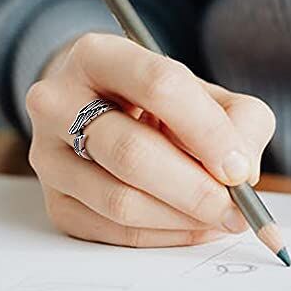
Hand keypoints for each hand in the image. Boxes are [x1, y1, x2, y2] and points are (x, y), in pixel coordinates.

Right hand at [26, 33, 274, 247]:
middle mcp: (58, 101)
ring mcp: (48, 155)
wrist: (105, 113)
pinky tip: (192, 225)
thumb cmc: (160, 103)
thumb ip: (239, 120)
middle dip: (195, 189)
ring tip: (219, 218)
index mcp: (99, 55)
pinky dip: (164, 236)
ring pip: (120, 200)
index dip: (207, 131)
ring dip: (182, 218)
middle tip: (235, 209)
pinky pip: (114, 231)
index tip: (239, 169)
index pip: (159, 86)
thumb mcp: (207, 93)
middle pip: (132, 152)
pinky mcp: (55, 201)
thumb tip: (242, 172)